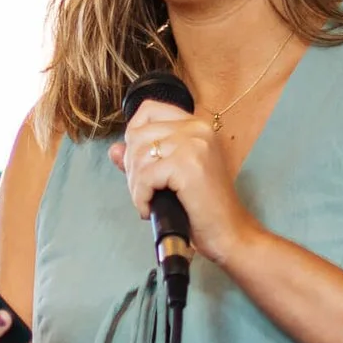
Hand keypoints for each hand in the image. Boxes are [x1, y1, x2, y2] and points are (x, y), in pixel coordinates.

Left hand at [111, 99, 261, 265]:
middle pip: (138, 134)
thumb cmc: (202, 207)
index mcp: (196, 125)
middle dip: (131, 166)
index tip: (138, 163)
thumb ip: (142, 159)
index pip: (148, 110)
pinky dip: (140, 196)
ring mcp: (193, 144)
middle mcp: (196, 128)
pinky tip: (148, 209)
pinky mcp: (187, 165)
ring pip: (138, 155)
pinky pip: (145, 176)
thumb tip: (114, 150)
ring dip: (135, 184)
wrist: (229, 232)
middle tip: (143, 190)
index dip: (133, 135)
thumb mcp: (171, 176)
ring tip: (147, 201)